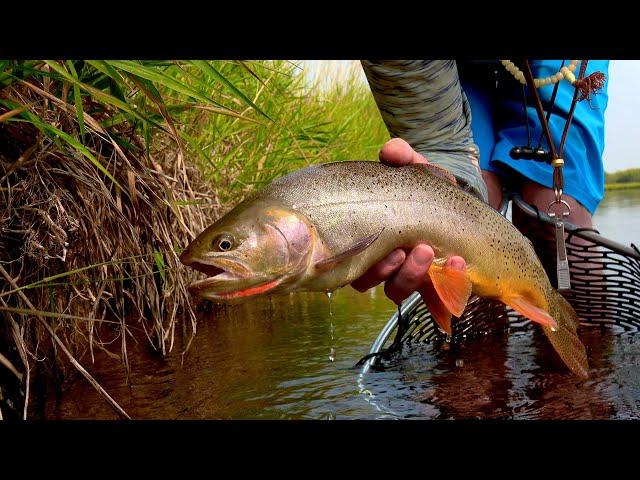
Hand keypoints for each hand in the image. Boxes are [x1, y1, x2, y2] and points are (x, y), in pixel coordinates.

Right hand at [350, 138, 466, 306]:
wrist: (462, 205)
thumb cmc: (427, 190)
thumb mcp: (416, 170)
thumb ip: (403, 157)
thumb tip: (390, 150)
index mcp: (367, 236)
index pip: (345, 256)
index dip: (353, 256)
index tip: (370, 239)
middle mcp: (380, 261)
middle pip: (364, 280)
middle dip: (382, 269)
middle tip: (401, 250)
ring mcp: (406, 276)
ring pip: (395, 290)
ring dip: (410, 275)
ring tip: (427, 251)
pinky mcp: (434, 285)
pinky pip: (434, 294)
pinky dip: (446, 279)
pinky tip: (457, 261)